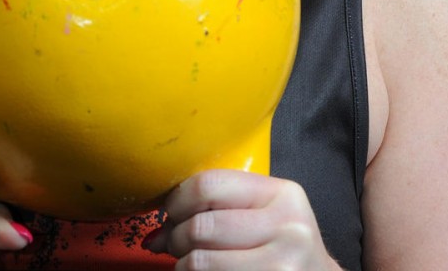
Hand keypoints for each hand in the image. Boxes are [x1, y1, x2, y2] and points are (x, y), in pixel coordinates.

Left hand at [143, 169, 340, 269]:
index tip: (171, 212)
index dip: (178, 200)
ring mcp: (282, 264)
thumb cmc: (281, 243)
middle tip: (173, 242)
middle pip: (202, 225)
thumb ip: (220, 205)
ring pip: (201, 260)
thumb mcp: (264, 212)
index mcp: (282, 194)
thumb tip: (158, 228)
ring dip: (182, 262)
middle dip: (176, 236)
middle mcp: (288, 227)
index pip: (209, 185)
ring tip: (187, 261)